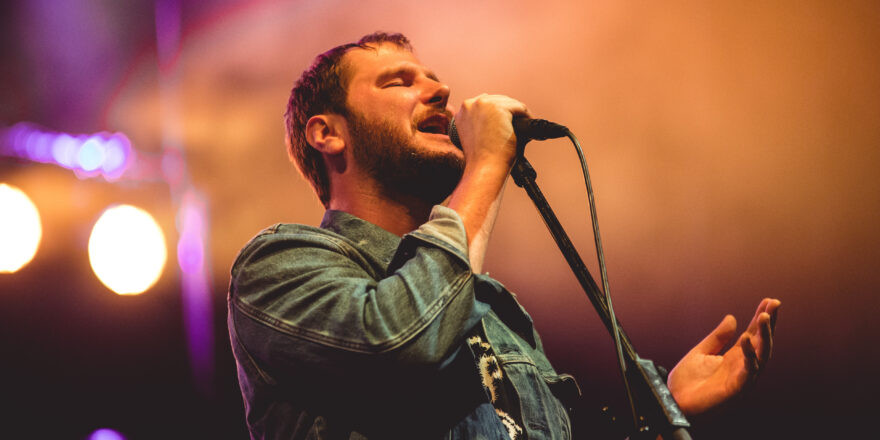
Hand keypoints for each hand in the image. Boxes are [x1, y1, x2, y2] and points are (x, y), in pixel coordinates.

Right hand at [453, 94, 530, 169]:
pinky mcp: (498, 108)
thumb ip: (482, 123)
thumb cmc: (481, 159)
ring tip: (524, 124)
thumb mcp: (475, 136)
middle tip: (518, 123)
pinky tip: (528, 125)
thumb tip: (501, 118)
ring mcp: (483, 104)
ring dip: (518, 113)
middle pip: (497, 100)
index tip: (507, 121)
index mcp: (463, 112)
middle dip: (509, 111)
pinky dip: (526, 115)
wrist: (484, 168)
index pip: (486, 104)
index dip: (498, 113)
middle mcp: (470, 104)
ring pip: (509, 102)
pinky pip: (519, 107)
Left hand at [667, 298, 780, 414]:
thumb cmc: (687, 383)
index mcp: (734, 357)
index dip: (761, 318)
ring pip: (761, 355)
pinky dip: (749, 355)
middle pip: (762, 342)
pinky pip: (748, 371)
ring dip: (765, 336)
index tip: (770, 300)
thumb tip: (732, 317)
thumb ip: (718, 337)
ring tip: (764, 316)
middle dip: (769, 324)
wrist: (674, 402)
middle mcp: (742, 366)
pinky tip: (746, 339)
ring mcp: (741, 377)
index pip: (753, 334)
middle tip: (774, 304)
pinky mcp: (736, 389)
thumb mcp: (701, 352)